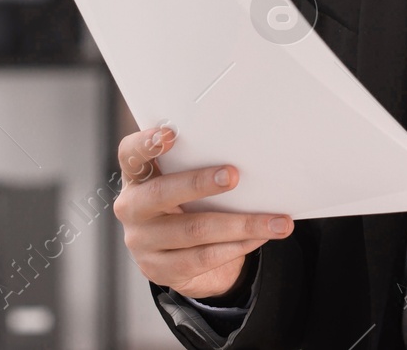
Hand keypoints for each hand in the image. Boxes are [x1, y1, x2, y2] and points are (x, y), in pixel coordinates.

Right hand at [113, 126, 293, 299]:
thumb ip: (197, 167)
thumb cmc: (186, 205)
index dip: (146, 144)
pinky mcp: (161, 271)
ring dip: (241, 224)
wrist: (177, 258)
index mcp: (137, 179)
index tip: (171, 134)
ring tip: (275, 221)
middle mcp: (133, 209)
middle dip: (200, 183)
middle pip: (161, 193)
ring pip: (194, 230)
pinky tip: (260, 237)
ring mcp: (143, 243)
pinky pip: (204, 258)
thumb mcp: (183, 183)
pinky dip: (238, 246)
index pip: (130, 155)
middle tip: (234, 175)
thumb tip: (250, 154)